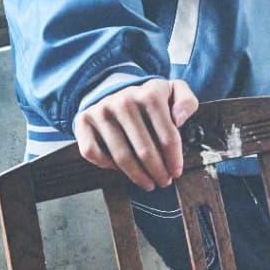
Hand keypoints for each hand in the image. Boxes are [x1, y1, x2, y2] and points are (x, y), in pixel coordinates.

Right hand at [73, 78, 199, 190]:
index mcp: (150, 94)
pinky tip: (121, 169)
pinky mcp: (83, 121)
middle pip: (144, 150)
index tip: (176, 172)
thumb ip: (187, 101)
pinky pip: (94, 153)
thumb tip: (180, 119)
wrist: (114, 87)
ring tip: (148, 182)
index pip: (167, 136)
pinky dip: (108, 166)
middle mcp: (124, 101)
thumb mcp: (173, 91)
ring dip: (137, 176)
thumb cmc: (148, 97)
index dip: (174, 159)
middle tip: (163, 182)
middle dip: (157, 172)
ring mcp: (101, 111)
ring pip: (121, 157)